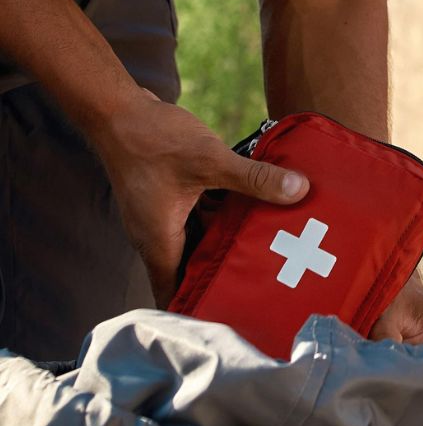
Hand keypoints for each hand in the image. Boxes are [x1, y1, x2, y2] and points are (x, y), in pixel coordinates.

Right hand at [94, 88, 308, 304]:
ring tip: (267, 248)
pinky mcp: (168, 194)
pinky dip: (219, 213)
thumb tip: (300, 190)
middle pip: (192, 267)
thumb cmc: (154, 141)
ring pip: (198, 237)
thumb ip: (254, 178)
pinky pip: (197, 214)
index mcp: (160, 242)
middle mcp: (157, 234)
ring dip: (225, 240)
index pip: (176, 293)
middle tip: (265, 280)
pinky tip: (249, 207)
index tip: (235, 315)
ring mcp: (161, 213)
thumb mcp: (210, 160)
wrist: (119, 110)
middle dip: (223, 273)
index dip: (201, 309)